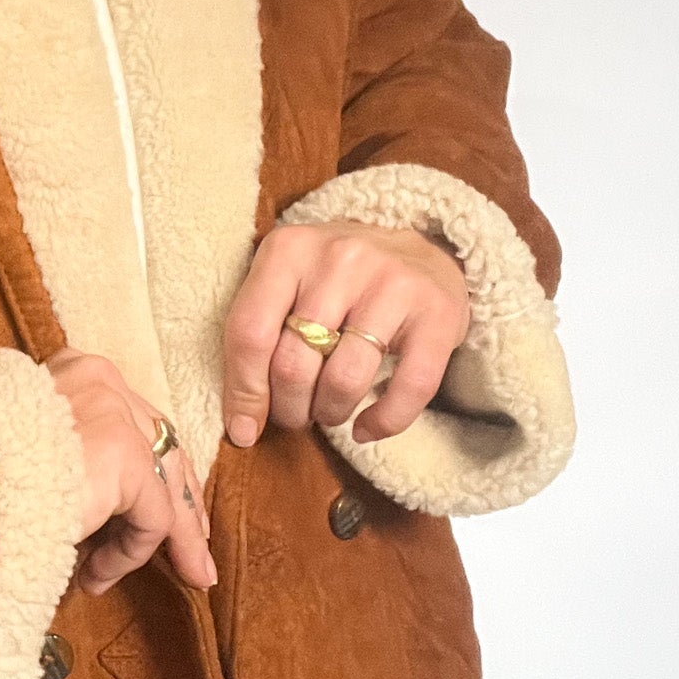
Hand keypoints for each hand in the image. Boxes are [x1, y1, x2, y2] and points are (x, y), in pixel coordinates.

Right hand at [45, 348, 216, 594]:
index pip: (130, 417)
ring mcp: (115, 415)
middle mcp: (98, 380)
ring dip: (173, 537)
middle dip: (181, 499)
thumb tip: (88, 508)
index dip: (150, 466)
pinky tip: (99, 577)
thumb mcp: (16, 451)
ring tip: (184, 576)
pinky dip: (132, 552)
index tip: (162, 504)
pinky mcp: (124, 457)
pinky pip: (151, 517)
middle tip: (196, 546)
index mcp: (70, 372)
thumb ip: (60, 460)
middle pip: (161, 444)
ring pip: (164, 482)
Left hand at [222, 220, 470, 447]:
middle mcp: (340, 259)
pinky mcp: (437, 312)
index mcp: (288, 249)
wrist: (421, 250)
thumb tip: (241, 424)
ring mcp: (392, 282)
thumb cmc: (337, 281)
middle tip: (295, 414)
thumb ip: (257, 335)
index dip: (243, 392)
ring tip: (328, 411)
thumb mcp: (287, 284)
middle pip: (294, 364)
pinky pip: (409, 387)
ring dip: (329, 413)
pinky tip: (366, 428)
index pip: (249, 333)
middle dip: (288, 408)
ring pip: (344, 380)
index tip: (243, 429)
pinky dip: (383, 421)